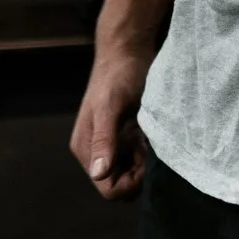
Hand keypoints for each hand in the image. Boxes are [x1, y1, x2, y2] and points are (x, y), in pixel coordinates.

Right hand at [71, 43, 149, 200]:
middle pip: (120, 184)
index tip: (145, 162)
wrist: (128, 50)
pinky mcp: (125, 137)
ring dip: (145, 164)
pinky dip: (148, 154)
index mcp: (86, 148)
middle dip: (139, 174)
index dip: (130, 183)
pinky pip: (138, 160)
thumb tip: (98, 173)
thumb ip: (104, 139)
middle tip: (150, 148)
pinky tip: (151, 135)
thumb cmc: (119, 75)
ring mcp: (112, 145)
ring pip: (131, 174)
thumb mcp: (111, 107)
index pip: (107, 188)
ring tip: (150, 138)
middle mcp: (96, 151)